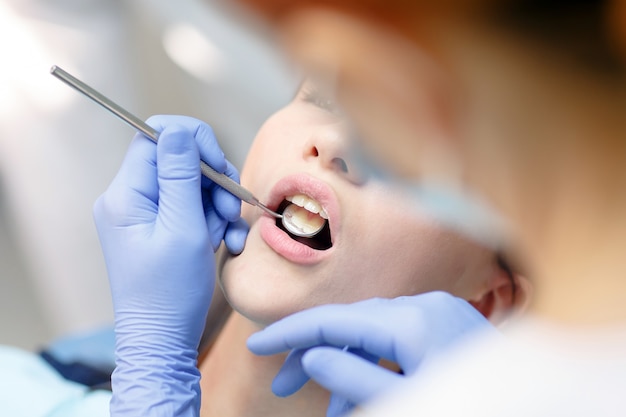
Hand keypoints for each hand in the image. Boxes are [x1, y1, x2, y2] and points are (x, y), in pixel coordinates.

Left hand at [94, 115, 247, 415]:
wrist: (162, 341)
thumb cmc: (170, 292)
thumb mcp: (183, 229)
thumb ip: (182, 176)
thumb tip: (178, 130)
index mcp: (126, 195)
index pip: (156, 137)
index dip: (194, 142)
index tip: (220, 167)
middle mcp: (131, 199)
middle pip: (179, 160)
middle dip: (214, 181)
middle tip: (231, 210)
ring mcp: (146, 215)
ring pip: (192, 185)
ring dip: (219, 205)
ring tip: (230, 234)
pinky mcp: (161, 230)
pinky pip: (193, 209)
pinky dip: (214, 221)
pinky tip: (228, 243)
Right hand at [247, 292, 496, 416]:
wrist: (533, 403)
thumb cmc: (471, 407)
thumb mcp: (404, 403)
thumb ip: (354, 379)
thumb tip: (314, 356)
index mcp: (414, 321)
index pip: (335, 320)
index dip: (291, 334)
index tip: (255, 346)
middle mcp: (426, 306)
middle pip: (351, 324)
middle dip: (315, 356)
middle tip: (280, 387)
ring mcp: (439, 314)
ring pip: (373, 335)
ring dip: (346, 369)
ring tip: (330, 410)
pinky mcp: (447, 326)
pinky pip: (398, 342)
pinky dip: (375, 366)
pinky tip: (361, 394)